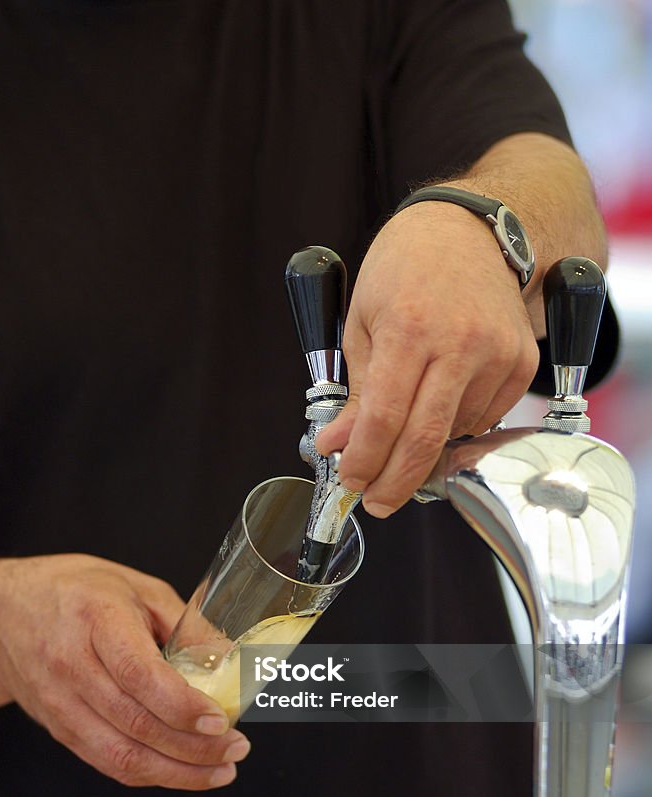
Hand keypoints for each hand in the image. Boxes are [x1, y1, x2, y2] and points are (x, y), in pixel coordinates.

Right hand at [0, 554, 250, 789]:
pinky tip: (183, 772)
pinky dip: (150, 774)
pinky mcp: (59, 729)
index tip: (220, 719)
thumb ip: (185, 622)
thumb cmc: (74, 592)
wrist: (2, 614)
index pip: (139, 674)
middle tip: (236, 748)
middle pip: (135, 723)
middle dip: (194, 747)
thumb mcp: (136, 586)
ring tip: (220, 770)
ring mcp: (61, 703)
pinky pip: (107, 763)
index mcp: (97, 619)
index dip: (182, 705)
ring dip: (178, 772)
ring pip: (121, 756)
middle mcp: (72, 665)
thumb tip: (230, 659)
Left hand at [316, 201, 538, 515]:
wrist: (473, 230)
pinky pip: (485, 420)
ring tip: (407, 424)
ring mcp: (498, 355)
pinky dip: (457, 425)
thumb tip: (339, 445)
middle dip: (395, 482)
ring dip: (424, 446)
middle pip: (426, 440)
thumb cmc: (408, 267)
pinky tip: (442, 399)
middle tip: (376, 501)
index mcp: (410, 329)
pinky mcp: (522, 364)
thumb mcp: (364, 320)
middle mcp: (460, 344)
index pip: (385, 419)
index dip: (365, 461)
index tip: (350, 481)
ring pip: (455, 433)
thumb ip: (357, 391)